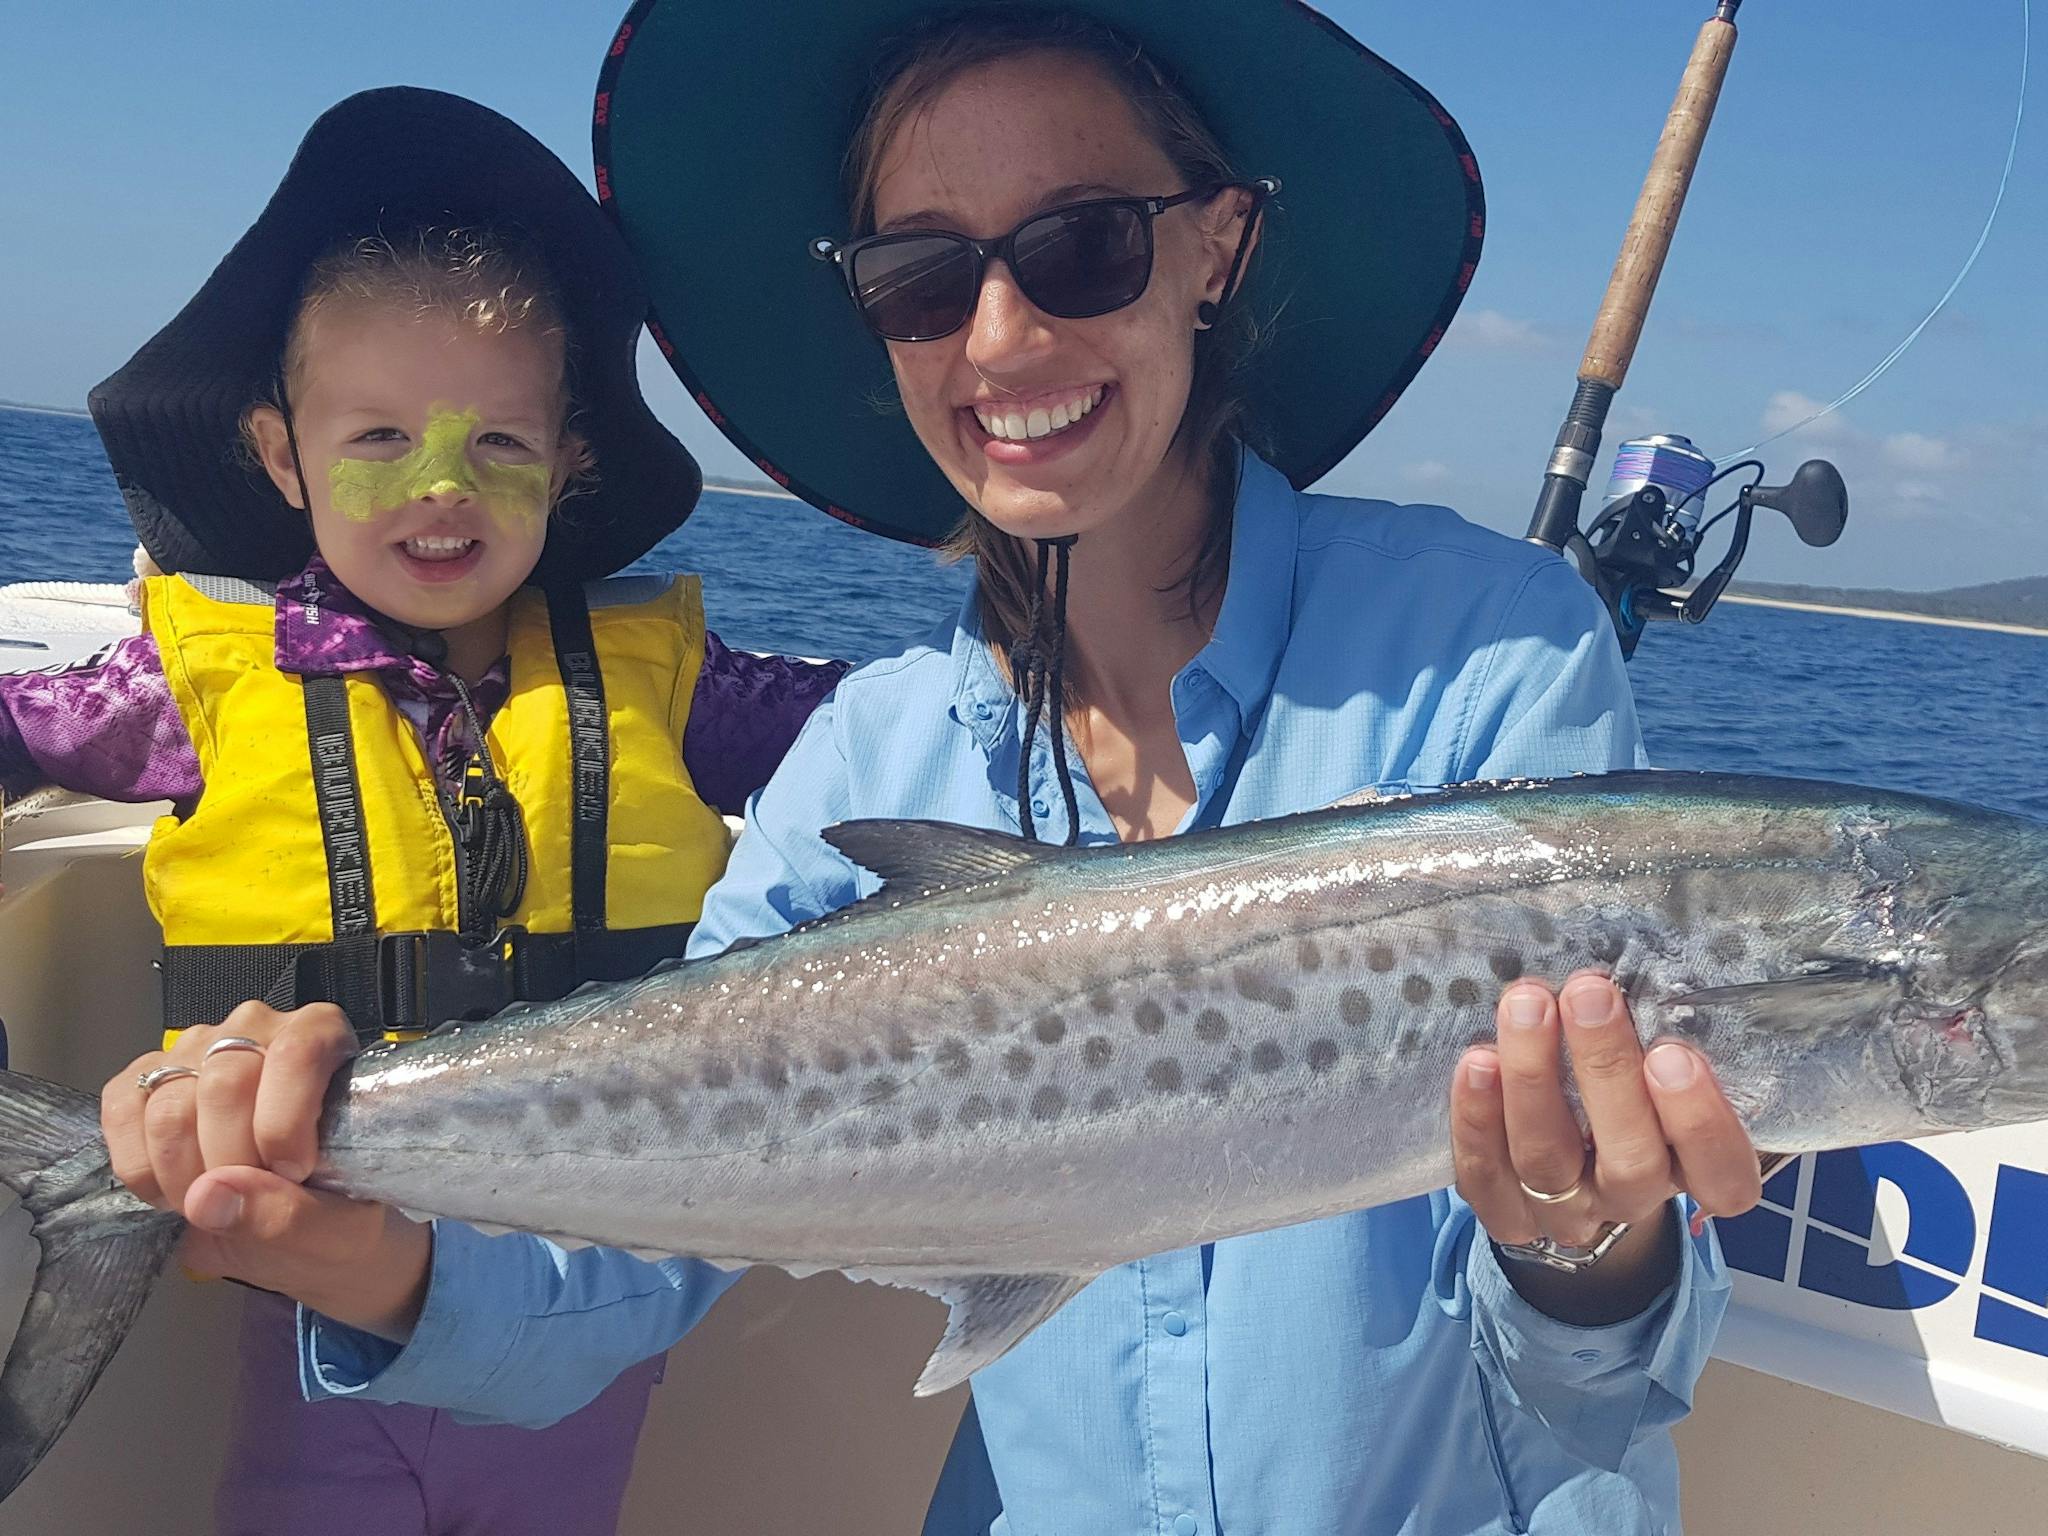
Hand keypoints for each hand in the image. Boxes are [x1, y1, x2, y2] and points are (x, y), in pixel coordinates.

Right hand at [101, 1001, 430, 1340]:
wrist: (298, 1226)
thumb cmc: (335, 1212)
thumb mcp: (340, 1230)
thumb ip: (291, 1215)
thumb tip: (211, 1193)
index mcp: (323, 1037)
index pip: (296, 1054)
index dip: (284, 1122)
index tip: (292, 1173)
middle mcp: (255, 1029)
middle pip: (224, 1083)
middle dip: (231, 1161)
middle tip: (249, 1201)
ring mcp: (193, 1049)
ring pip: (169, 1105)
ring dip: (183, 1175)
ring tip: (213, 1203)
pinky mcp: (145, 1079)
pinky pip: (123, 1112)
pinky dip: (141, 1167)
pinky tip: (172, 1191)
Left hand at [1450, 970, 1762, 1321]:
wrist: (1570, 1160)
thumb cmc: (1631, 1087)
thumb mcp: (1663, 1063)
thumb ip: (1666, 1029)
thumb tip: (1651, 957)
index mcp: (1693, 1170)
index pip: (1723, 1177)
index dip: (1702, 1125)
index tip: (1675, 1054)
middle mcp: (1632, 1197)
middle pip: (1631, 1161)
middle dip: (1607, 1072)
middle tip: (1589, 992)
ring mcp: (1566, 1212)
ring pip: (1548, 1160)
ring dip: (1534, 1078)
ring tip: (1527, 1005)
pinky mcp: (1504, 1210)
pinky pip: (1485, 1175)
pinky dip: (1478, 1119)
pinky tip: (1478, 1060)